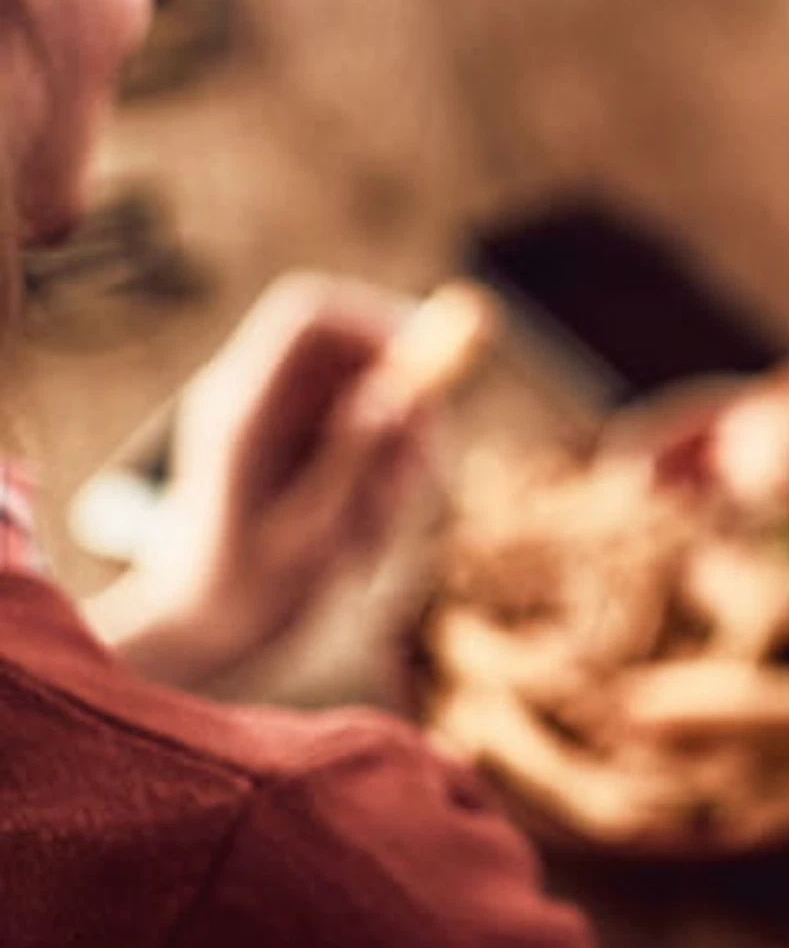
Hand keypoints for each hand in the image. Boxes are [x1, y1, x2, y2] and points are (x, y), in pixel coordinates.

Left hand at [91, 272, 432, 689]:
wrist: (197, 632)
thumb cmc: (244, 595)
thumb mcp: (310, 534)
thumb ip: (353, 457)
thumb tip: (401, 391)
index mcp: (241, 412)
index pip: (311, 315)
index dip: (381, 324)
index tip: (432, 376)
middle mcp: (254, 398)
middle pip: (355, 345)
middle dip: (409, 399)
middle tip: (428, 473)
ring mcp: (274, 416)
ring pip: (371, 387)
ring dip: (402, 446)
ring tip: (384, 526)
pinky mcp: (295, 437)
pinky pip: (367, 423)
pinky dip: (388, 467)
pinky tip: (371, 526)